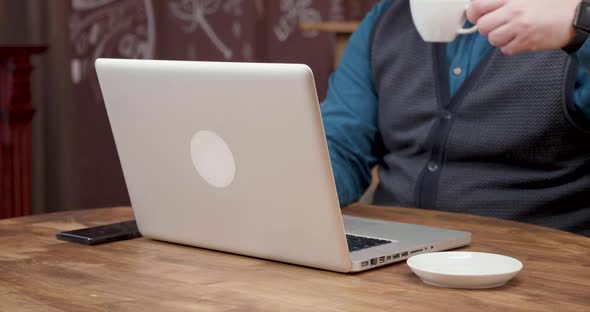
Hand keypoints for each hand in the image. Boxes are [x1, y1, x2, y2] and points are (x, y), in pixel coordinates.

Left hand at [466, 0, 580, 54]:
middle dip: (486, 27)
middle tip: (497, 24)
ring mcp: (519, 28)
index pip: (477, 6)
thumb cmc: (552, 3)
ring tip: (510, 31)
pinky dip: (509, 46)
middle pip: (481, 26)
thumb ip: (504, 0)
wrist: (576, 15)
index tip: (477, 14)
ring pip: (492, 39)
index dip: (473, 12)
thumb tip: (480, 5)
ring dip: (498, 37)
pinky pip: (505, 49)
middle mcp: (513, 11)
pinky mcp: (526, 42)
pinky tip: (519, 38)